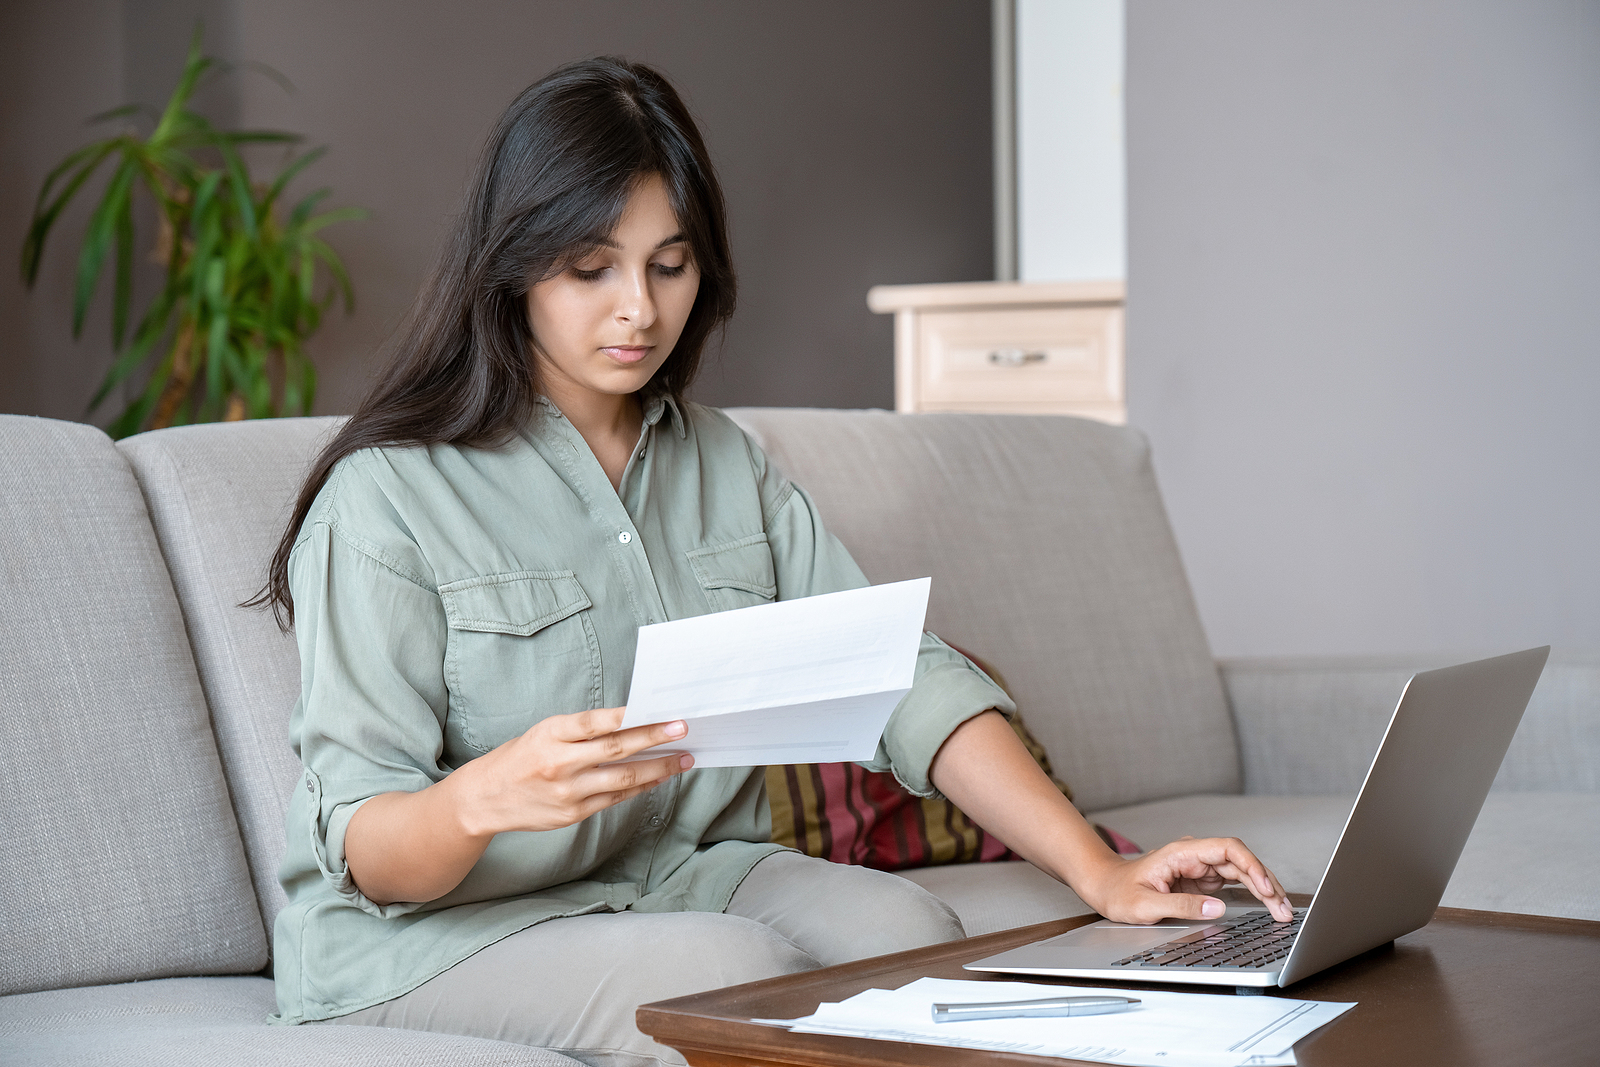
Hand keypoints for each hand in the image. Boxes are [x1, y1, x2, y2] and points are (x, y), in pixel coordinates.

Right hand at [457, 706, 692, 836]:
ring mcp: (568, 792)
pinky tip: (659, 777)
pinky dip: (641, 786)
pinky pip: (615, 798)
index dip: (631, 716)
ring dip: (659, 767)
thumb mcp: (544, 732)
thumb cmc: (520, 758)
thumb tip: (631, 722)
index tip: (660, 710)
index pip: (596, 722)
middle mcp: (559, 762)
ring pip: (624, 777)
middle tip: (683, 729)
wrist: (484, 799)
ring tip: (683, 758)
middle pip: (617, 749)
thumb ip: (581, 731)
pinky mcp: (574, 814)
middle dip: (655, 738)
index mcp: (550, 733)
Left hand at [1080, 836, 1292, 924]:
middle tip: (1284, 910)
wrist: (1105, 887)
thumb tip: (1217, 908)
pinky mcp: (1201, 879)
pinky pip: (1233, 883)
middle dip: (1265, 883)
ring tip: (1283, 912)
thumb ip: (1181, 905)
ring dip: (1263, 890)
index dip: (1250, 866)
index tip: (1265, 888)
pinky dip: (1252, 894)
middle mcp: (1194, 855)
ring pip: (1240, 872)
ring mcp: (1199, 867)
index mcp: (1181, 852)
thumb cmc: (1118, 892)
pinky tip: (1268, 906)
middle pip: (1239, 861)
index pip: (1226, 849)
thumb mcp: (1144, 905)